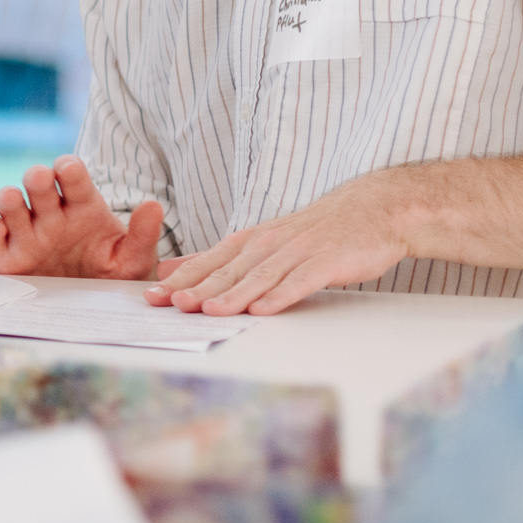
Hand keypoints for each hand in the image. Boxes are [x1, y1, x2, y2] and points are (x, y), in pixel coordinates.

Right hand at [0, 156, 164, 278]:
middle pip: (38, 183)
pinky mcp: (4, 253)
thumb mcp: (133, 261)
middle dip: (37, 178)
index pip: (73, 177)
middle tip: (41, 181)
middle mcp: (50, 214)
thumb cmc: (109, 277)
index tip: (69, 168)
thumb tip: (154, 206)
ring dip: (10, 198)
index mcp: (81, 208)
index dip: (69, 169)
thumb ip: (143, 235)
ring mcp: (26, 231)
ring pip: (9, 201)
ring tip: (15, 202)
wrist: (86, 312)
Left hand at [148, 167, 415, 315]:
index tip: (151, 296)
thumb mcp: (262, 242)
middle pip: (227, 270)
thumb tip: (172, 270)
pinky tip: (263, 310)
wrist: (371, 211)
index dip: (179, 278)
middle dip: (197, 288)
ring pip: (259, 277)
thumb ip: (219, 260)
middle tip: (170, 304)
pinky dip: (280, 295)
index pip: (207, 262)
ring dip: (233, 295)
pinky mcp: (325, 261)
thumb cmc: (314, 234)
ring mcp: (296, 251)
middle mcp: (267, 243)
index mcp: (250, 240)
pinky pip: (299, 281)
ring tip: (210, 311)